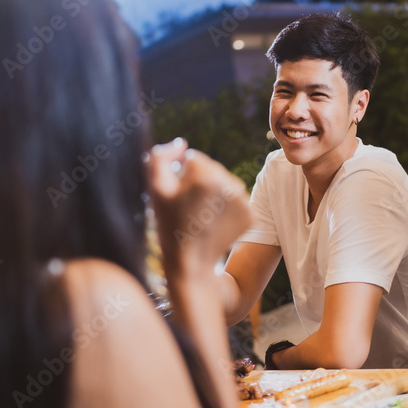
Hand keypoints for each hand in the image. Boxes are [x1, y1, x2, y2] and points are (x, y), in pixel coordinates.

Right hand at [147, 139, 250, 270]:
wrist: (191, 263)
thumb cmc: (170, 225)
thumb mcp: (156, 189)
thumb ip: (161, 157)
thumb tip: (182, 144)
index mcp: (205, 173)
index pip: (192, 158)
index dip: (181, 175)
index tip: (178, 196)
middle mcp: (229, 183)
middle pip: (211, 169)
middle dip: (199, 182)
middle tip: (188, 207)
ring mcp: (243, 199)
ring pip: (224, 183)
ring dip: (213, 194)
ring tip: (201, 216)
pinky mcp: (251, 214)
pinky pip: (234, 199)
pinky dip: (225, 208)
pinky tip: (214, 223)